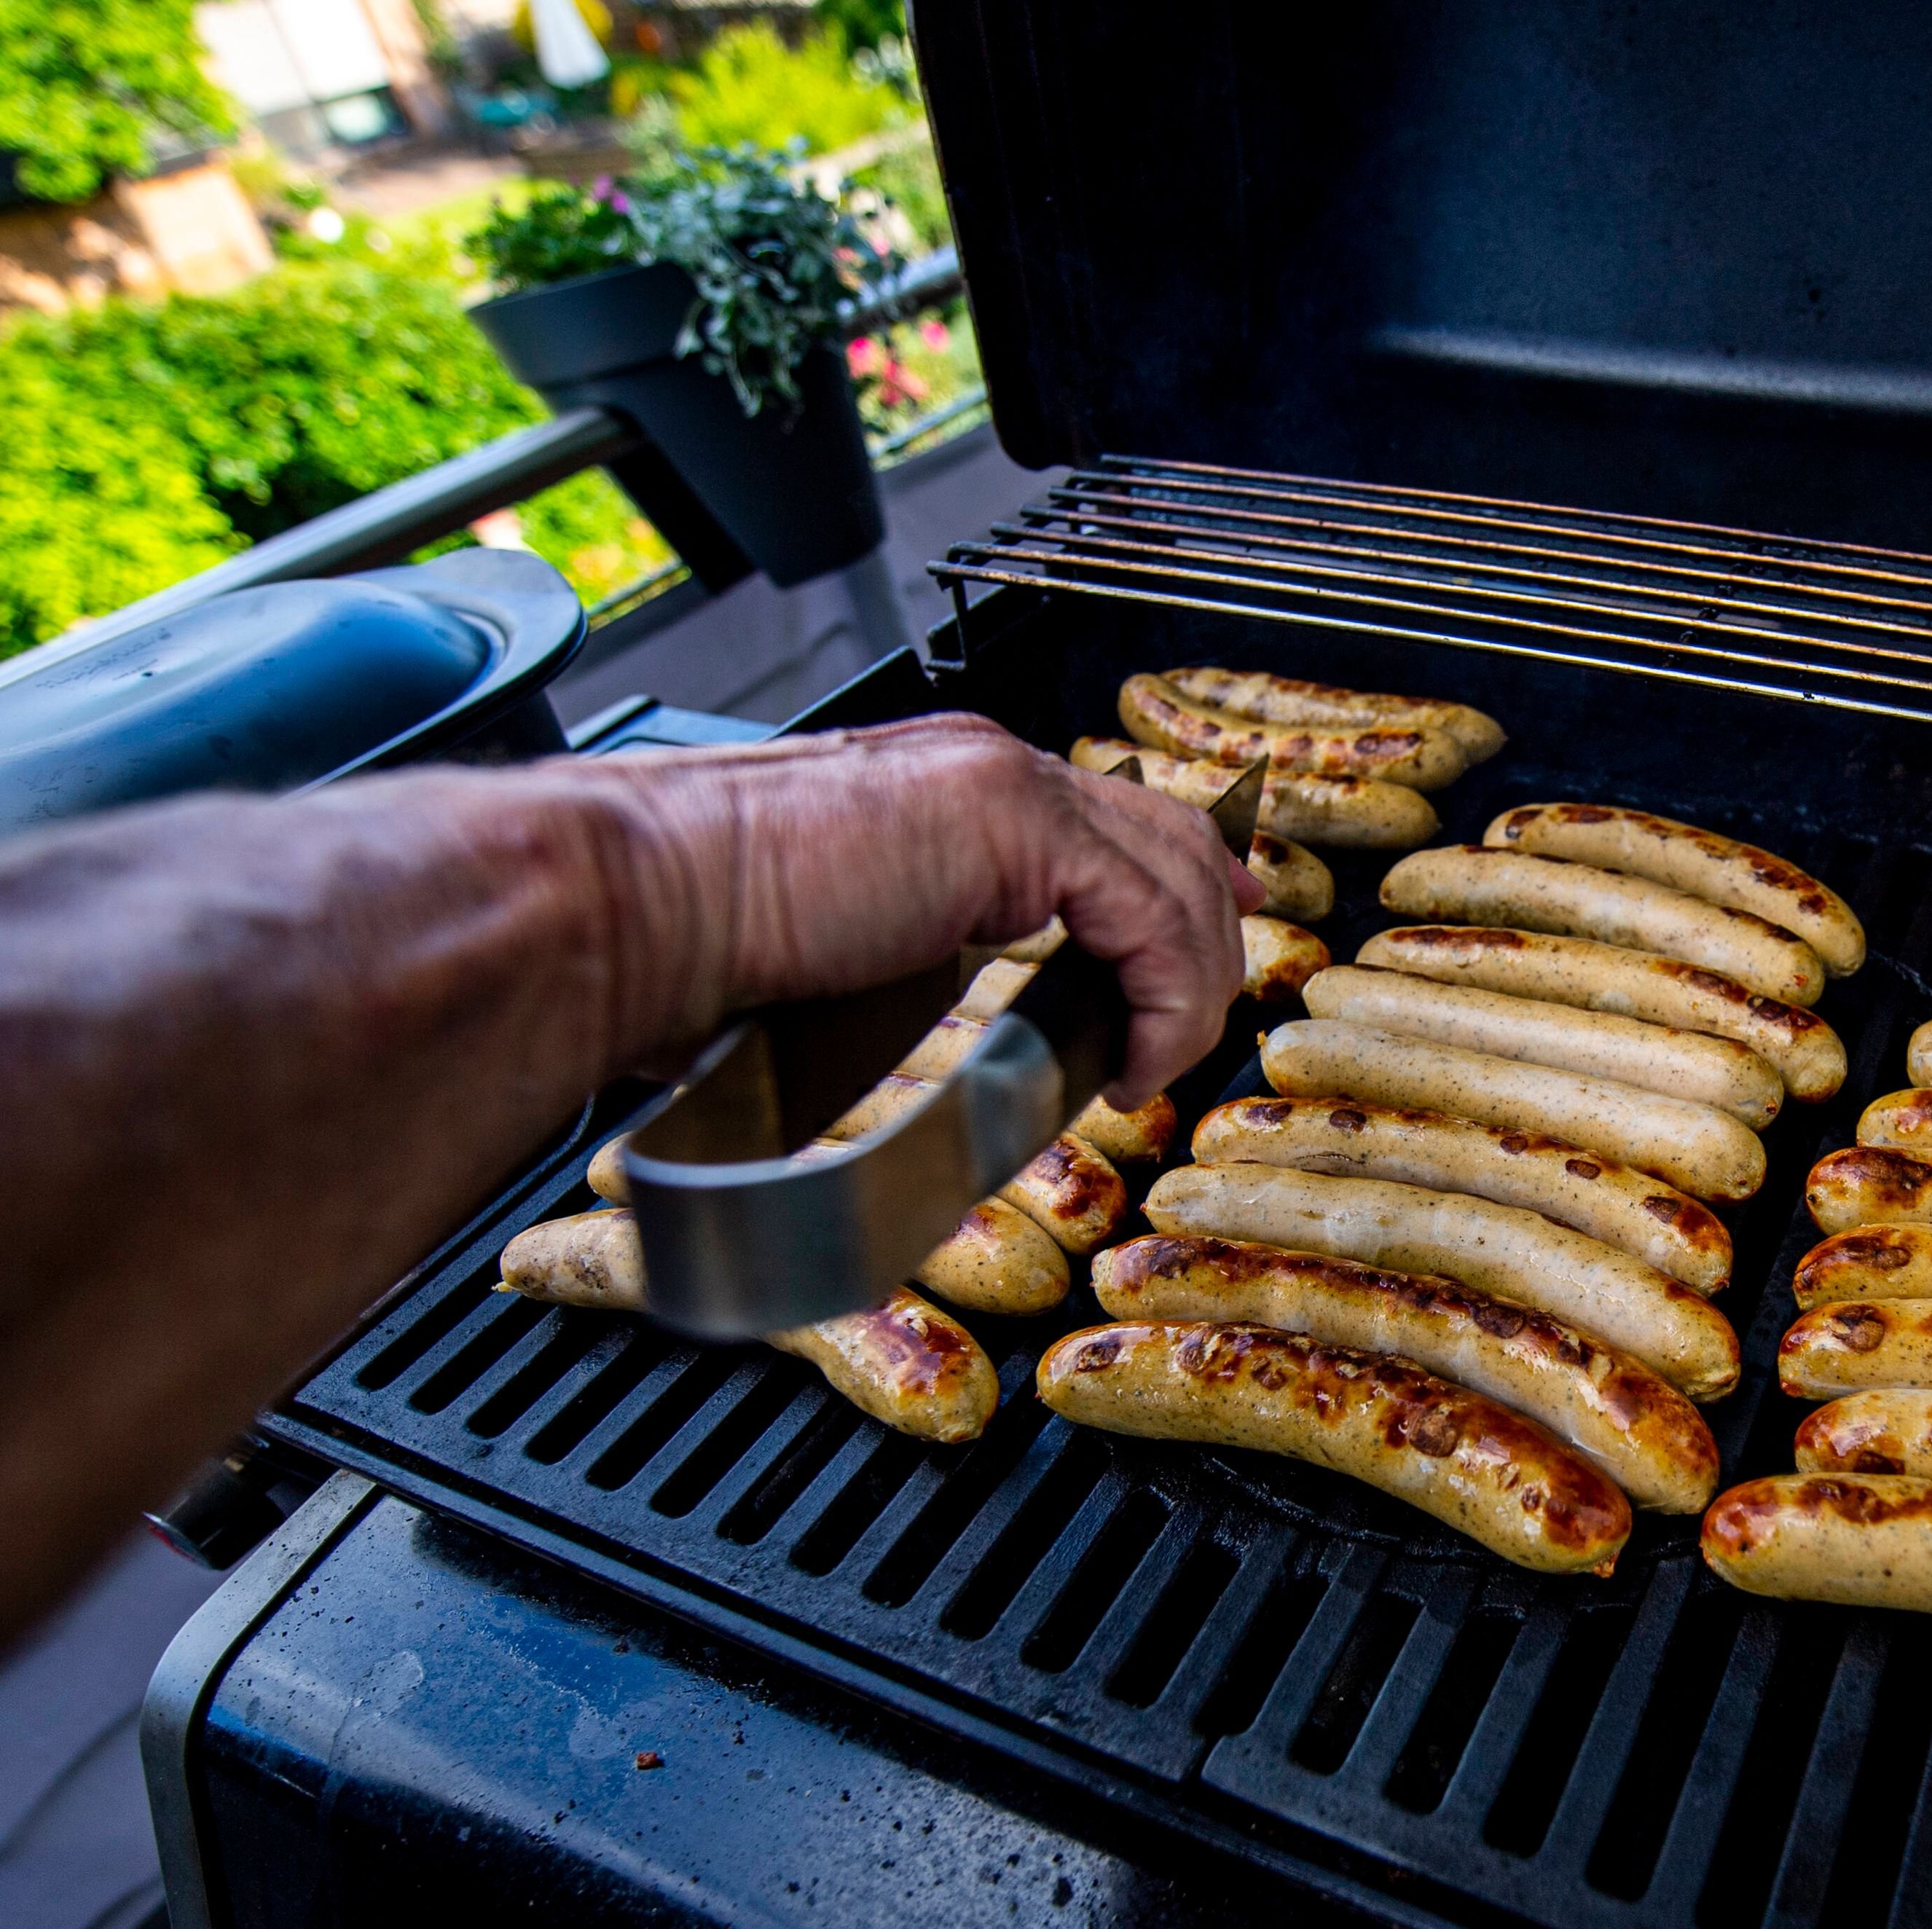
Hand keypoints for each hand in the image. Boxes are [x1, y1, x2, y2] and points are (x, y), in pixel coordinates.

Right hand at [586, 713, 1262, 1099]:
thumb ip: (905, 968)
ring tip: (1151, 1064)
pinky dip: (1162, 997)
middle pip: (1161, 833)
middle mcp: (984, 767)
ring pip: (1169, 873)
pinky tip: (1128, 1062)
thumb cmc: (686, 948)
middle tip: (1206, 1013)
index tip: (1205, 946)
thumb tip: (920, 1045)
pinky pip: (1145, 912)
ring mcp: (1000, 784)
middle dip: (1209, 921)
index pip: (1104, 821)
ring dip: (1184, 982)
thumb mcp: (834, 960)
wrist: (628, 906)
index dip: (1175, 880)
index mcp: (944, 789)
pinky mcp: (1010, 823)